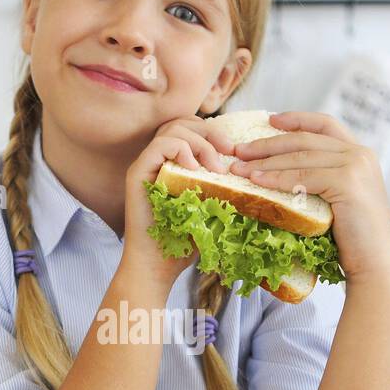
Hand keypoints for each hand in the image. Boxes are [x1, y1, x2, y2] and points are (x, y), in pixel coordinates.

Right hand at [121, 115, 235, 293]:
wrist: (157, 267)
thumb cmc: (185, 243)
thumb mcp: (212, 209)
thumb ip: (223, 189)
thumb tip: (253, 176)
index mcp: (174, 164)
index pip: (192, 130)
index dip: (214, 134)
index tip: (234, 152)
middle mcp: (157, 160)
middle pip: (183, 123)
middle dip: (211, 133)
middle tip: (229, 152)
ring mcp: (146, 165)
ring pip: (172, 128)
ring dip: (200, 143)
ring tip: (214, 168)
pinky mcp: (137, 173)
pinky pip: (159, 144)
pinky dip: (181, 150)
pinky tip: (195, 170)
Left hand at [228, 110, 389, 281]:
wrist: (375, 265)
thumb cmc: (352, 241)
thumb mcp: (337, 201)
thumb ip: (320, 181)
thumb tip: (276, 173)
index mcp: (360, 154)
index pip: (324, 125)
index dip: (296, 119)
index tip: (270, 120)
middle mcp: (360, 154)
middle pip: (305, 139)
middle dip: (268, 142)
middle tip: (238, 150)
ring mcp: (356, 165)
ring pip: (300, 157)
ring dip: (264, 161)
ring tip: (238, 168)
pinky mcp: (347, 182)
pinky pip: (302, 176)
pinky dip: (276, 177)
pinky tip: (257, 181)